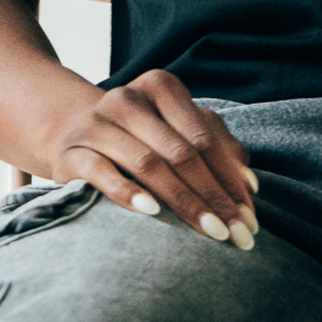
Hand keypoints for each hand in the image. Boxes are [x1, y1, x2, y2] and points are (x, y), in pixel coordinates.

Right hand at [52, 70, 260, 249]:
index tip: (249, 215)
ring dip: (184, 201)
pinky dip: (127, 193)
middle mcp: (128, 99)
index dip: (229, 177)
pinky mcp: (71, 152)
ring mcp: (97, 124)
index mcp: (161, 87)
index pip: (204, 137)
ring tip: (210, 231)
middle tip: (237, 233)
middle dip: (213, 196)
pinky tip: (152, 212)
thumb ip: (219, 150)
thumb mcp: (180, 132)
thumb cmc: (143, 136)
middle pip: (181, 152)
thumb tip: (249, 187)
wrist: (74, 133)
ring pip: (147, 163)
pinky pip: (101, 173)